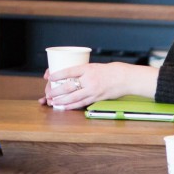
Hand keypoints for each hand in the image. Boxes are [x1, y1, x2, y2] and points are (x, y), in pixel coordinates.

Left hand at [40, 62, 156, 109]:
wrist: (124, 78)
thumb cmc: (109, 71)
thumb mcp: (94, 66)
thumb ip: (82, 72)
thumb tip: (67, 76)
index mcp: (88, 68)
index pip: (69, 71)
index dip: (58, 74)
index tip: (49, 77)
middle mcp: (89, 79)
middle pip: (69, 86)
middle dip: (57, 91)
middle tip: (48, 94)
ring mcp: (93, 90)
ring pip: (74, 97)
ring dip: (62, 100)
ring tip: (53, 102)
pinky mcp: (97, 98)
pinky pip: (82, 103)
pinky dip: (72, 105)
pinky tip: (64, 107)